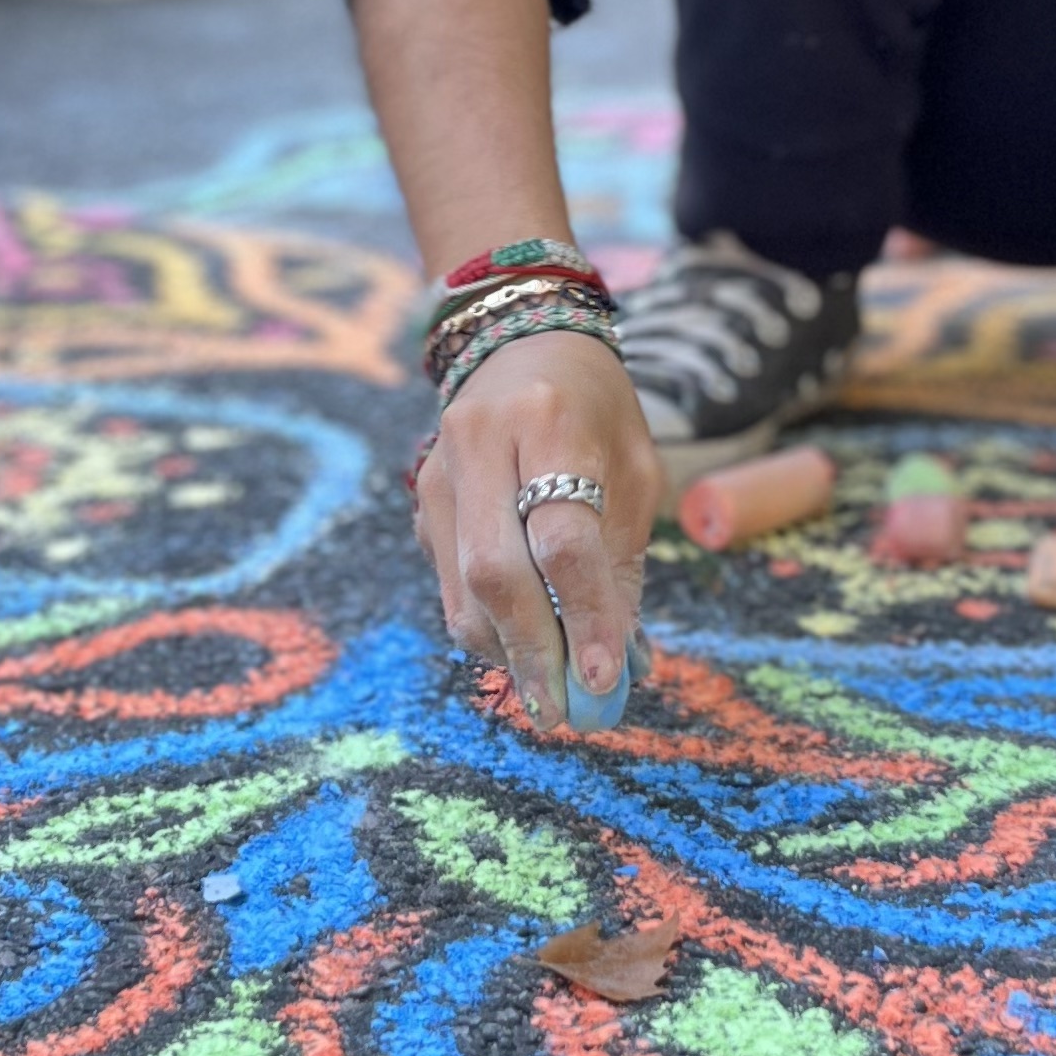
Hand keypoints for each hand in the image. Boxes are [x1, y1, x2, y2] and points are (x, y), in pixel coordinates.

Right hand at [416, 328, 664, 733]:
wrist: (522, 344)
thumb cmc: (596, 410)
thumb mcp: (635, 467)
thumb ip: (622, 557)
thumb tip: (617, 662)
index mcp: (548, 421)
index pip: (561, 538)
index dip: (584, 614)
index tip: (607, 678)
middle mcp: (478, 443)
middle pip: (495, 572)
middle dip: (533, 652)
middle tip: (565, 711)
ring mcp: (437, 473)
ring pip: (461, 589)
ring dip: (506, 652)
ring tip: (551, 693)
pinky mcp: (420, 503)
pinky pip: (450, 584)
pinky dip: (487, 628)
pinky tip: (523, 649)